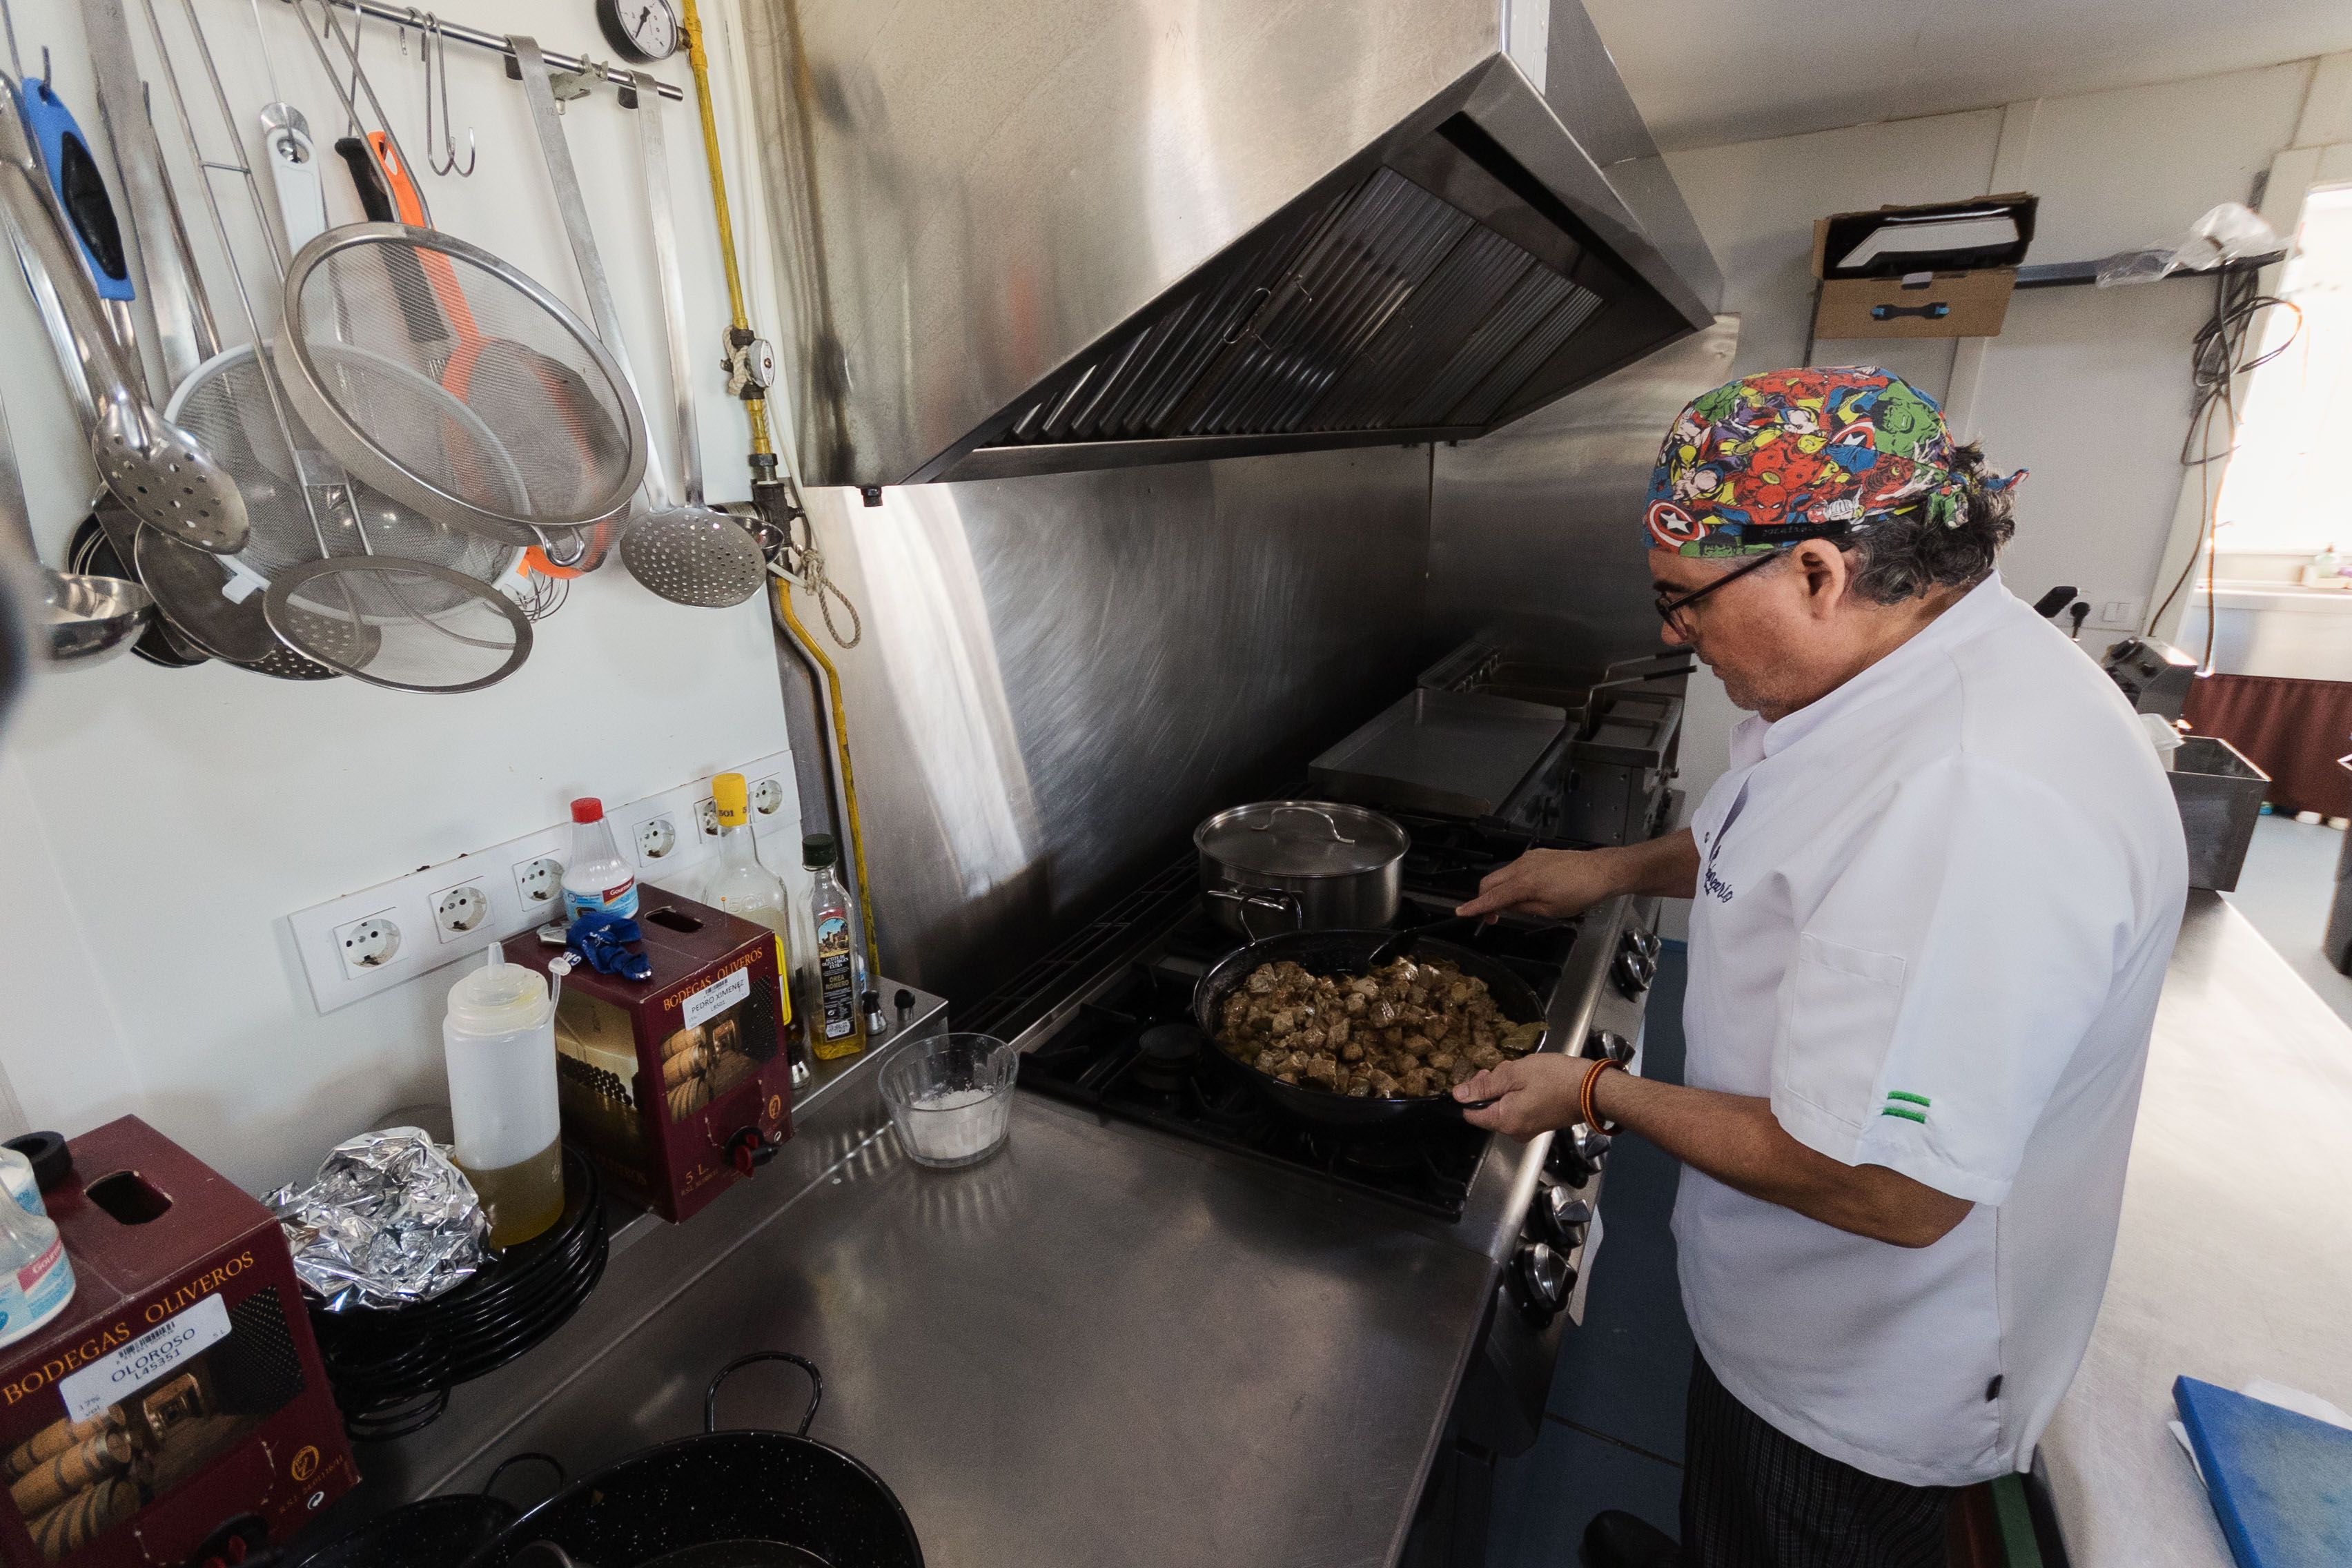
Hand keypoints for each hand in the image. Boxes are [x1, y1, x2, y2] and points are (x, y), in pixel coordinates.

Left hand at [1454, 1055, 1586, 1139]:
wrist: (1592, 1090)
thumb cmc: (1555, 1078)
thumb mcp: (1515, 1074)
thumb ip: (1485, 1086)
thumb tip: (1458, 1095)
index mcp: (1504, 1121)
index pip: (1471, 1113)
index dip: (1472, 1092)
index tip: (1486, 1074)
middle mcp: (1513, 1132)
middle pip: (1488, 1109)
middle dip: (1493, 1087)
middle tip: (1509, 1069)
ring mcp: (1527, 1130)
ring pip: (1503, 1107)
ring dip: (1508, 1087)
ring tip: (1524, 1072)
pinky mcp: (1538, 1125)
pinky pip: (1518, 1109)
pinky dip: (1519, 1094)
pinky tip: (1532, 1080)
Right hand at [1456, 848, 1619, 921]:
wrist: (1601, 871)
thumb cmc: (1580, 893)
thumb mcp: (1550, 910)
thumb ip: (1523, 907)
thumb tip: (1506, 907)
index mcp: (1524, 883)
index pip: (1492, 897)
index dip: (1475, 907)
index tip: (1461, 912)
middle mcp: (1522, 866)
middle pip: (1490, 881)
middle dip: (1484, 898)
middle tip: (1491, 916)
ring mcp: (1529, 858)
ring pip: (1502, 874)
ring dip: (1499, 889)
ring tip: (1511, 906)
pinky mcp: (1537, 855)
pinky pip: (1515, 868)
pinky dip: (1511, 880)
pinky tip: (1523, 891)